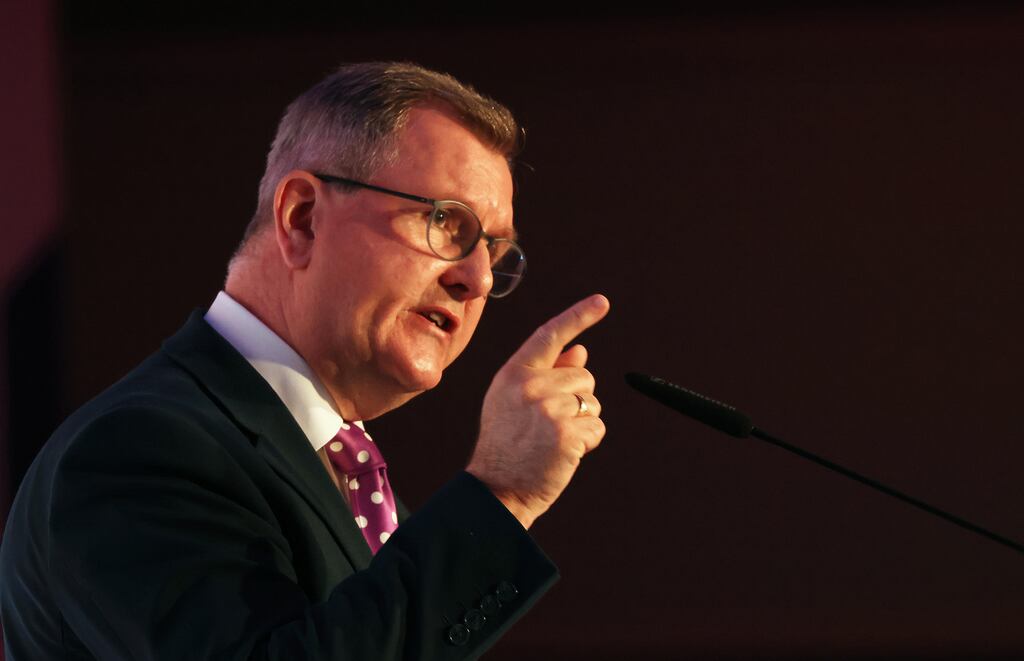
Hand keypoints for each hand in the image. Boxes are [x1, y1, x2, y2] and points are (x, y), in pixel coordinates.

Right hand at [466, 294, 610, 528]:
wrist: (496, 489)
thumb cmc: (508, 444)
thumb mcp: (516, 402)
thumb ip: (547, 373)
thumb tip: (581, 351)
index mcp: (514, 373)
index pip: (550, 335)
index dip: (578, 316)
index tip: (602, 302)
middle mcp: (530, 385)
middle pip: (584, 376)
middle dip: (578, 399)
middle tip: (548, 426)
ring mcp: (548, 408)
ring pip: (593, 402)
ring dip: (583, 422)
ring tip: (552, 440)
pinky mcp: (566, 433)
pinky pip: (597, 427)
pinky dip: (588, 442)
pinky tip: (563, 454)